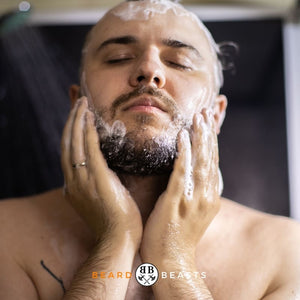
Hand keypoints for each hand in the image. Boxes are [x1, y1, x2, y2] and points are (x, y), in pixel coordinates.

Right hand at [61, 97, 141, 245]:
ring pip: (74, 143)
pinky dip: (88, 132)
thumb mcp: (100, 197)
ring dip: (78, 120)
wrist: (119, 239)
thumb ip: (96, 180)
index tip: (76, 116)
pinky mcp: (96, 180)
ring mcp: (82, 181)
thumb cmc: (116, 218)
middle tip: (78, 102)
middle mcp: (72, 181)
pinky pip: (89, 150)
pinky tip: (90, 118)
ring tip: (83, 103)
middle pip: (67, 143)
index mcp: (73, 185)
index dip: (70, 131)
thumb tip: (100, 166)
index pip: (68, 151)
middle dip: (71, 120)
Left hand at [141, 109, 219, 264]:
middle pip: (210, 158)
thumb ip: (195, 191)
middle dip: (208, 133)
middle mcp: (207, 195)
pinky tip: (183, 136)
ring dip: (199, 137)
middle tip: (206, 112)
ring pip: (200, 161)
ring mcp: (193, 198)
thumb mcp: (193, 211)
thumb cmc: (177, 235)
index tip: (209, 124)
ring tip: (197, 117)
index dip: (212, 142)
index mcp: (210, 197)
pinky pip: (182, 172)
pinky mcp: (177, 201)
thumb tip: (191, 174)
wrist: (170, 261)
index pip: (213, 163)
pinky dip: (184, 153)